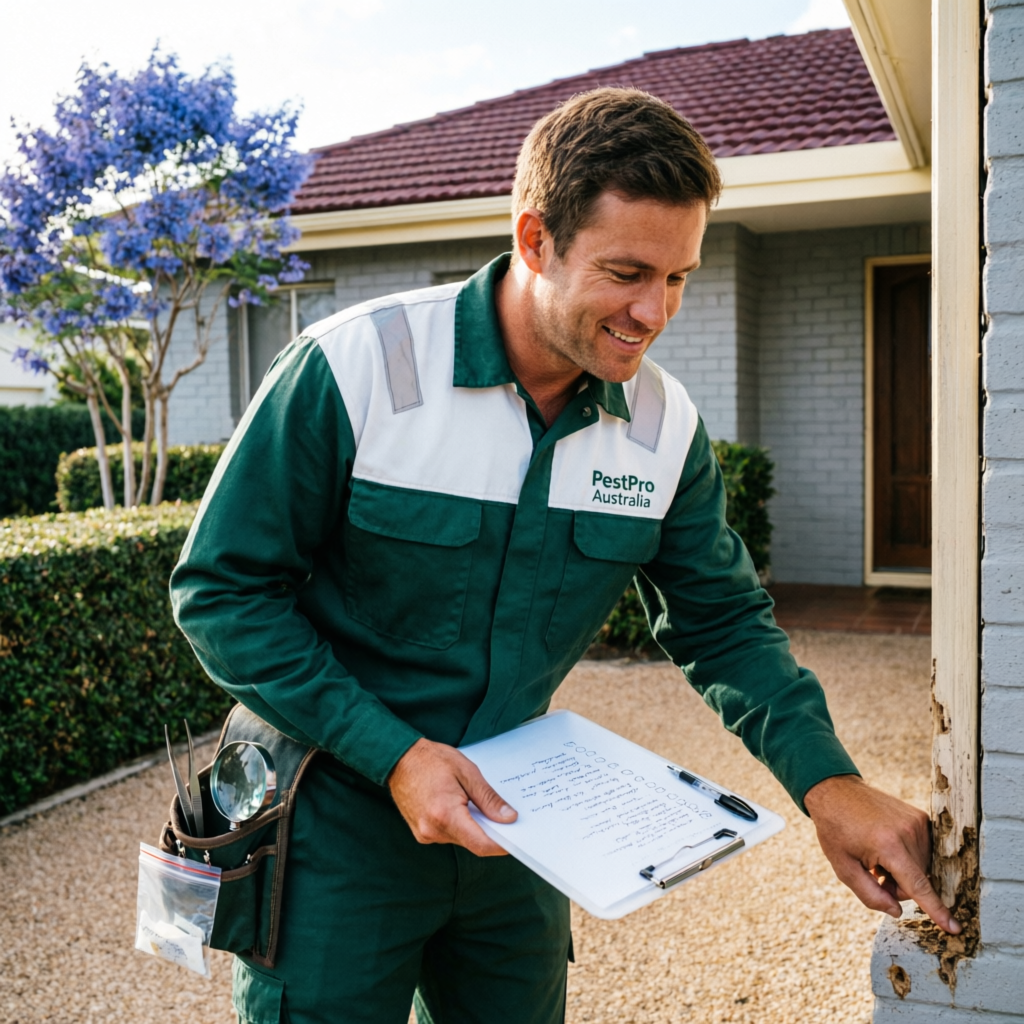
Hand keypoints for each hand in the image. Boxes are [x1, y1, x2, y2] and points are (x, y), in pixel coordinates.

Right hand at [387, 738, 516, 856]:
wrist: (399, 758)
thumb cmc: (432, 760)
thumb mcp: (467, 772)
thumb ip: (488, 799)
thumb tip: (509, 818)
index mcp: (445, 814)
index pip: (480, 844)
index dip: (501, 845)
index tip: (516, 839)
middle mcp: (433, 830)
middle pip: (472, 842)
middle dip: (489, 831)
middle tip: (501, 814)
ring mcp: (425, 834)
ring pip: (461, 839)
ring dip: (472, 826)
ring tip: (473, 802)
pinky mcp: (421, 834)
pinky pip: (448, 835)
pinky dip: (459, 825)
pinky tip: (459, 806)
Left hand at [804, 774, 960, 933]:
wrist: (836, 792)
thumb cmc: (836, 829)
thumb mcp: (843, 867)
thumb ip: (870, 895)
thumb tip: (897, 912)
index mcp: (888, 845)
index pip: (918, 886)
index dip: (937, 910)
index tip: (955, 929)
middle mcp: (909, 832)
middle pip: (918, 880)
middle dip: (897, 885)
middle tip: (874, 872)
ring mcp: (918, 822)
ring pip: (922, 868)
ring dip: (903, 871)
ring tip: (878, 856)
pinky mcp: (921, 817)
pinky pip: (923, 851)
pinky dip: (908, 856)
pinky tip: (888, 847)